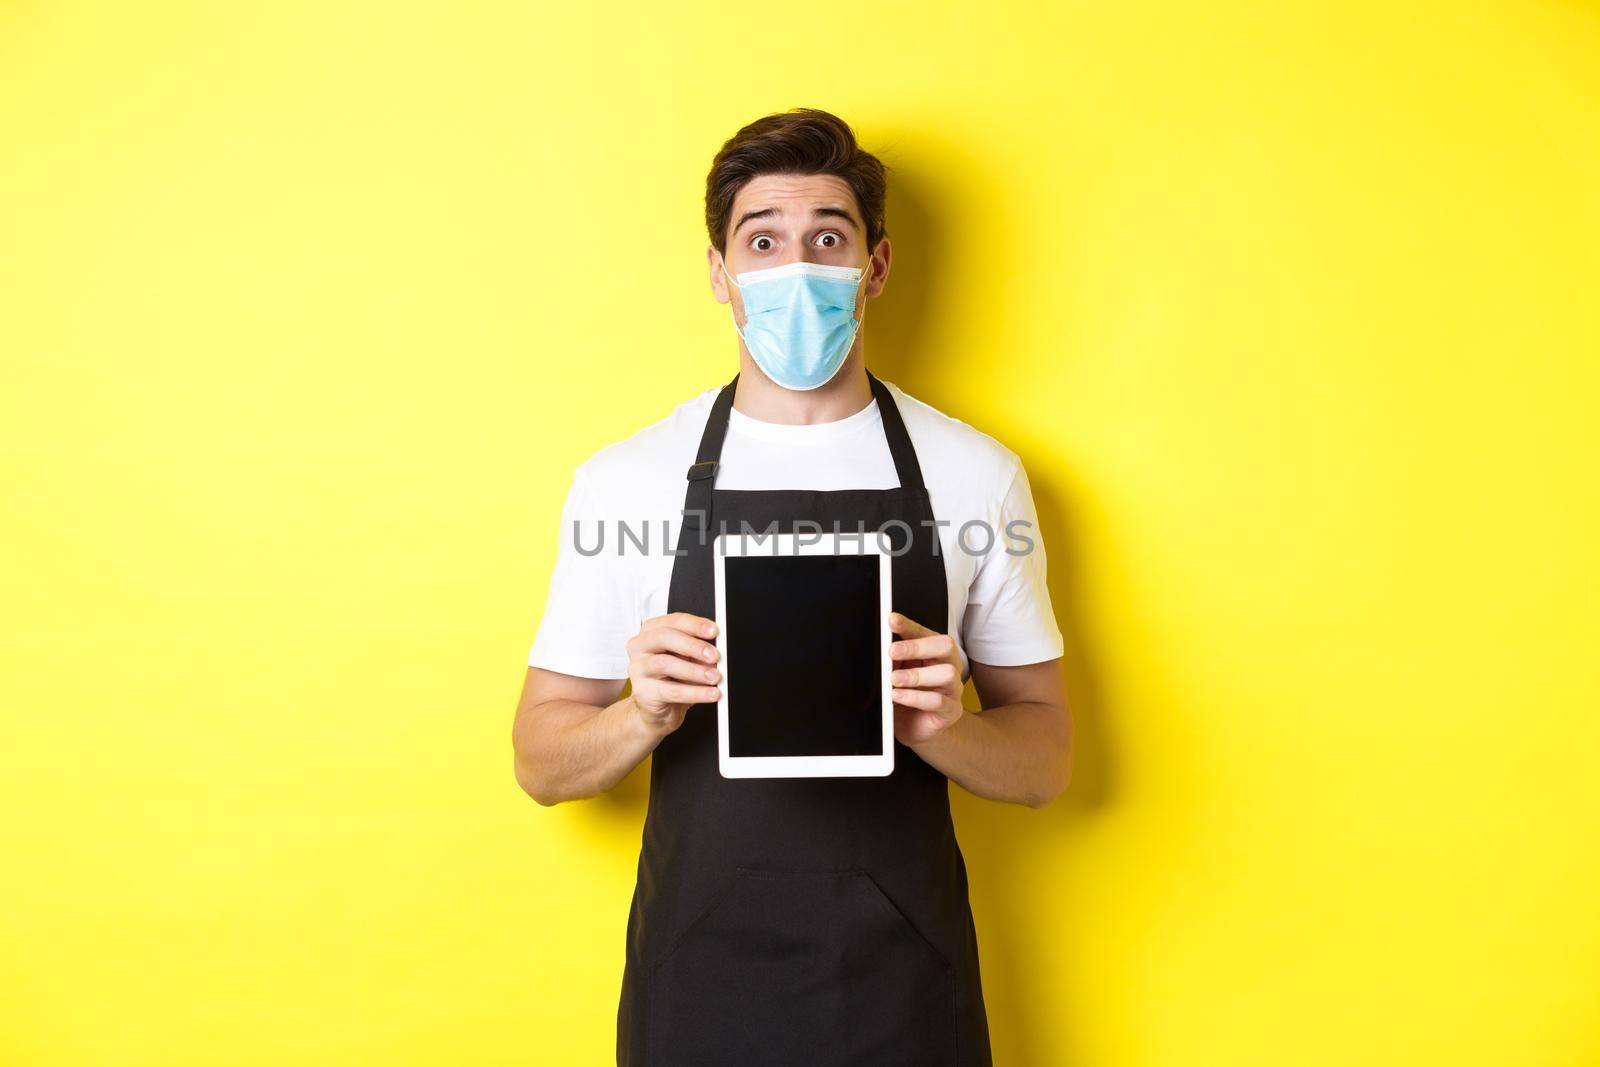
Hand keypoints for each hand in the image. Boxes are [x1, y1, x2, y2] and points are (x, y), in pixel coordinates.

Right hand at [625, 612, 721, 735]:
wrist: (660, 709)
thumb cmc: (673, 678)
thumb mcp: (688, 659)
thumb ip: (699, 650)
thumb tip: (717, 650)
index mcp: (651, 631)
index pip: (673, 621)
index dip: (695, 625)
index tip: (714, 631)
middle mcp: (640, 647)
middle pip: (664, 637)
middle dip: (693, 645)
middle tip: (714, 655)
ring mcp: (638, 669)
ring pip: (665, 664)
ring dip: (694, 670)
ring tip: (714, 677)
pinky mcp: (642, 692)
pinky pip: (670, 691)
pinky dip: (694, 692)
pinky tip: (709, 693)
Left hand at [888, 612, 965, 745]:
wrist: (916, 727)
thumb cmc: (908, 694)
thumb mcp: (898, 672)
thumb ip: (894, 657)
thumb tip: (880, 642)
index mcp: (936, 652)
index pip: (926, 632)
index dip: (909, 626)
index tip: (891, 621)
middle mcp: (949, 666)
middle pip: (945, 646)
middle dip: (917, 646)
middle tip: (892, 652)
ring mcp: (953, 688)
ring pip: (946, 673)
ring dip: (916, 675)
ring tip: (894, 679)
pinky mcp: (951, 710)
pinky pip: (938, 701)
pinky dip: (915, 697)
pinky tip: (898, 695)